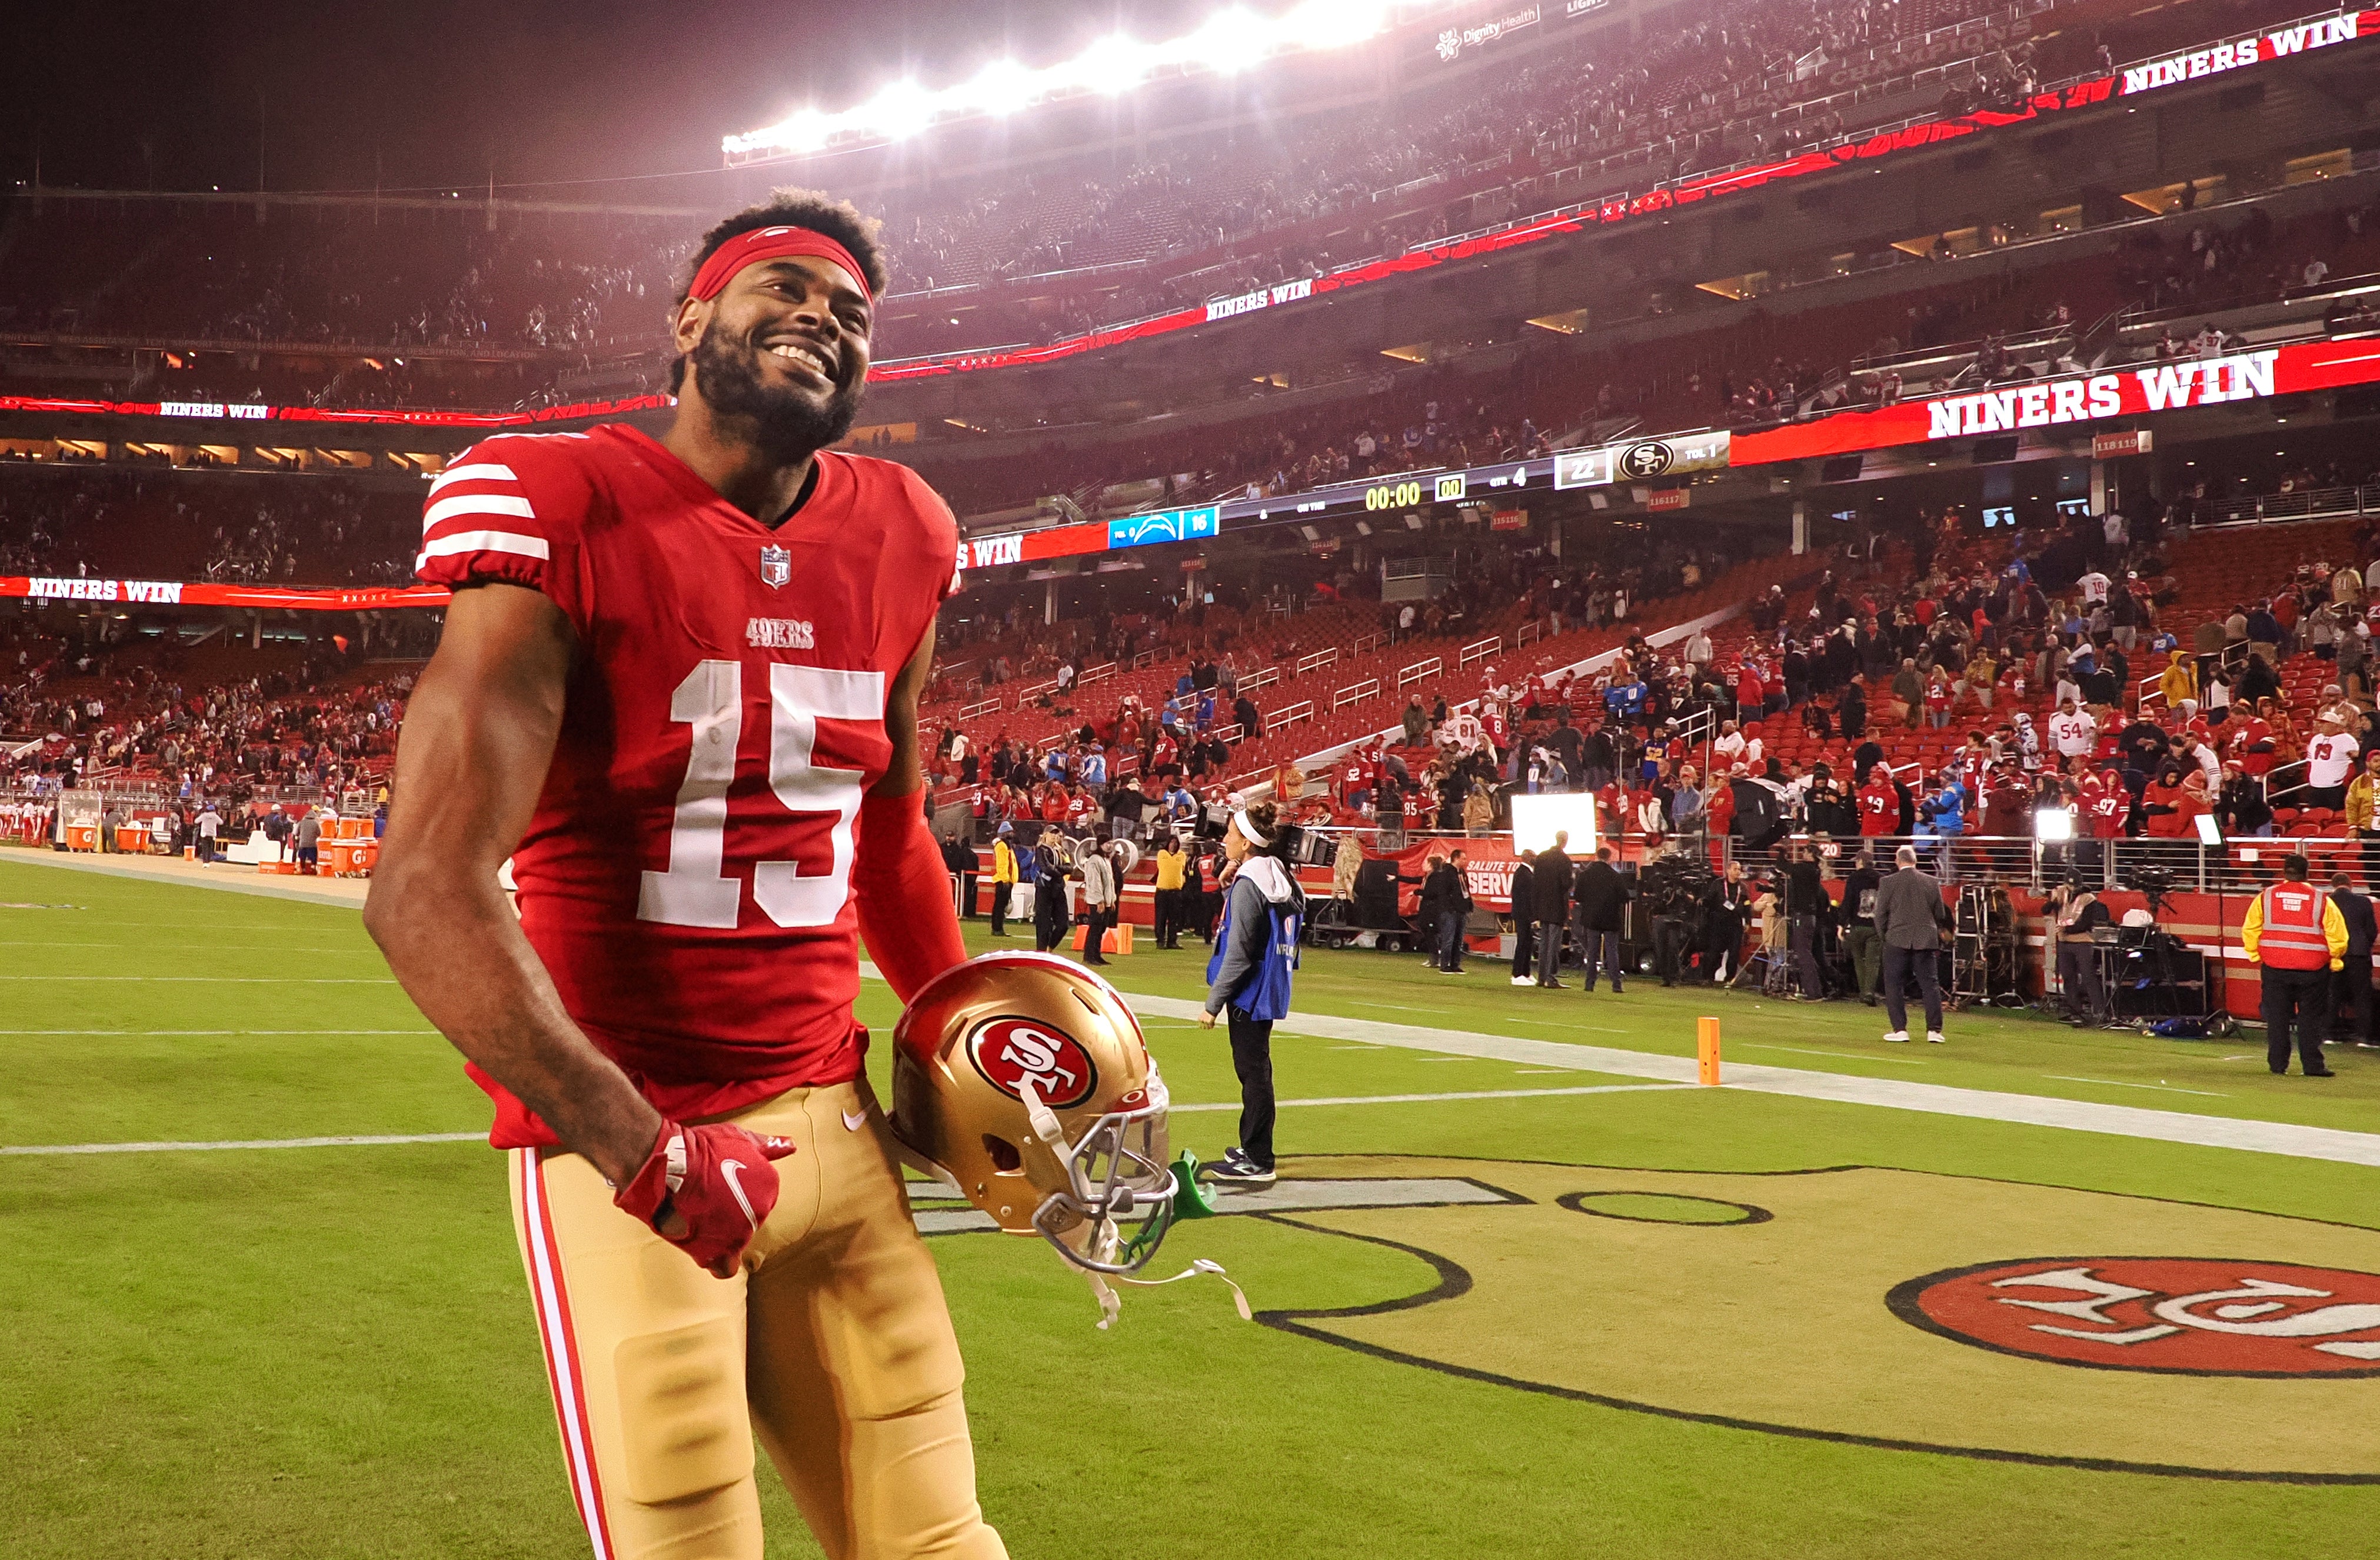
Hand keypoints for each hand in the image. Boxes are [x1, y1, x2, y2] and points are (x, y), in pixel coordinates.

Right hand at [613, 1121, 797, 1277]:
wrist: (670, 1166)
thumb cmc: (701, 1149)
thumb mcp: (739, 1139)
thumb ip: (768, 1146)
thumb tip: (791, 1145)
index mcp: (769, 1184)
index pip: (760, 1197)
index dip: (737, 1193)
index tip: (719, 1186)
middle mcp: (761, 1210)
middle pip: (748, 1221)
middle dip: (729, 1214)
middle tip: (705, 1202)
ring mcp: (742, 1233)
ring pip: (735, 1242)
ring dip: (720, 1236)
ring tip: (698, 1220)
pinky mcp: (721, 1251)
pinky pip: (725, 1267)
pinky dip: (716, 1261)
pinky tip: (701, 1248)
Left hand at [1199, 1009, 1217, 1028]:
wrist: (1211, 1008)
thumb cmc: (1209, 1011)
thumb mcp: (1205, 1015)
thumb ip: (1204, 1020)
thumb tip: (1206, 1026)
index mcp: (1199, 1019)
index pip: (1200, 1026)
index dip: (1204, 1026)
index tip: (1207, 1025)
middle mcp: (1201, 1020)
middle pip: (1203, 1028)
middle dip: (1206, 1027)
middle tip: (1210, 1025)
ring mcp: (1205, 1021)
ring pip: (1207, 1028)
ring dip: (1210, 1026)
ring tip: (1213, 1024)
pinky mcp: (1209, 1022)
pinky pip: (1211, 1027)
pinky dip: (1212, 1026)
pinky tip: (1214, 1023)